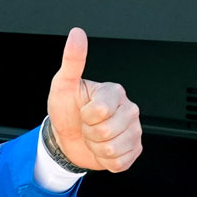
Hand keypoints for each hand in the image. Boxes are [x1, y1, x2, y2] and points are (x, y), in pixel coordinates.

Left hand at [45, 28, 142, 172]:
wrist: (66, 138)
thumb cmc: (66, 110)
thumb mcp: (62, 85)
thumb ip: (72, 60)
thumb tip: (77, 33)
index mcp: (115, 92)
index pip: (100, 111)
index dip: (85, 116)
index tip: (82, 111)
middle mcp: (130, 110)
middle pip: (107, 131)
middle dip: (89, 132)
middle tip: (86, 125)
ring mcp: (134, 131)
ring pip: (112, 149)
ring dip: (95, 147)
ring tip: (93, 137)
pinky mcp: (134, 150)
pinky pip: (120, 162)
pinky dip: (104, 160)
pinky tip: (101, 148)